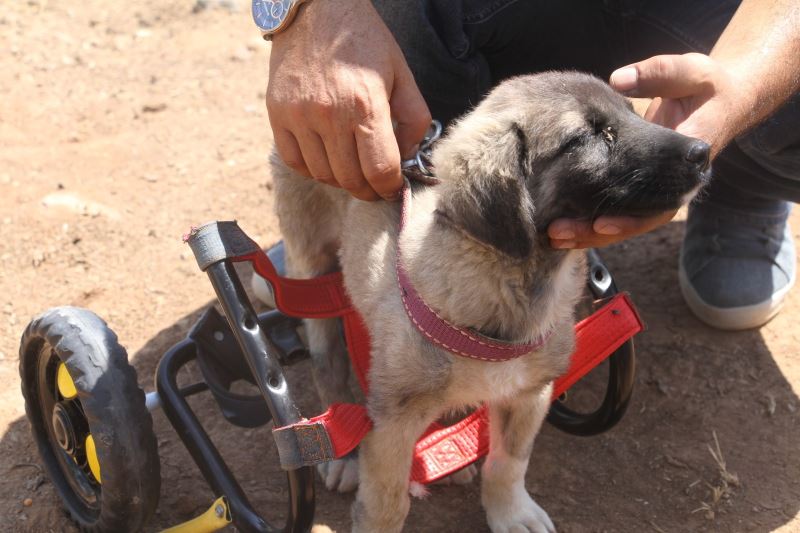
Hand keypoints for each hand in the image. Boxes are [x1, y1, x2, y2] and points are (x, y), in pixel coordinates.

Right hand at [267, 0, 430, 200]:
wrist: (316, 11)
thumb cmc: (364, 42)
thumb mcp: (402, 74)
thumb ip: (414, 120)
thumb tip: (407, 159)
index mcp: (366, 105)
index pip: (380, 170)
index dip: (390, 188)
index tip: (393, 188)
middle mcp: (330, 115)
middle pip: (351, 180)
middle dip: (368, 190)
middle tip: (375, 186)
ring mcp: (299, 116)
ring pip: (323, 175)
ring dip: (342, 181)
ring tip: (353, 169)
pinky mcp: (277, 115)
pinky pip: (296, 162)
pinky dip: (314, 169)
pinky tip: (327, 158)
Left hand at [549, 53, 739, 249]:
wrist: (722, 99)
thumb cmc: (706, 85)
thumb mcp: (691, 72)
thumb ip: (659, 74)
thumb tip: (620, 80)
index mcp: (687, 166)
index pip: (660, 203)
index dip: (632, 217)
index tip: (601, 221)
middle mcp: (674, 187)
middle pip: (636, 221)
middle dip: (597, 231)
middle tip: (559, 232)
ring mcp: (657, 190)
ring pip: (624, 221)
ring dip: (587, 232)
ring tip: (553, 235)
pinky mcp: (642, 187)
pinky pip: (616, 210)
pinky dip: (588, 220)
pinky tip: (558, 226)